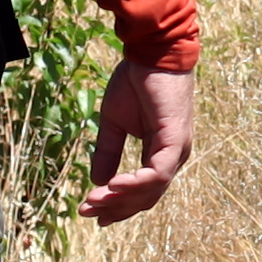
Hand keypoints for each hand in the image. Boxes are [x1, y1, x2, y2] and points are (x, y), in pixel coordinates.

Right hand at [84, 59, 196, 225]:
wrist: (151, 51)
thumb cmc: (137, 81)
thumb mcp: (114, 122)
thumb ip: (108, 152)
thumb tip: (98, 181)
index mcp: (161, 153)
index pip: (142, 191)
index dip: (116, 205)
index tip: (89, 210)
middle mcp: (173, 157)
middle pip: (146, 198)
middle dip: (114, 208)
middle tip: (85, 210)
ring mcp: (177, 150)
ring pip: (151, 191)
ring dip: (119, 199)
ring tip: (93, 199)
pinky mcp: (174, 140)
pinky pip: (156, 173)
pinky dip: (135, 183)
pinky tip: (112, 185)